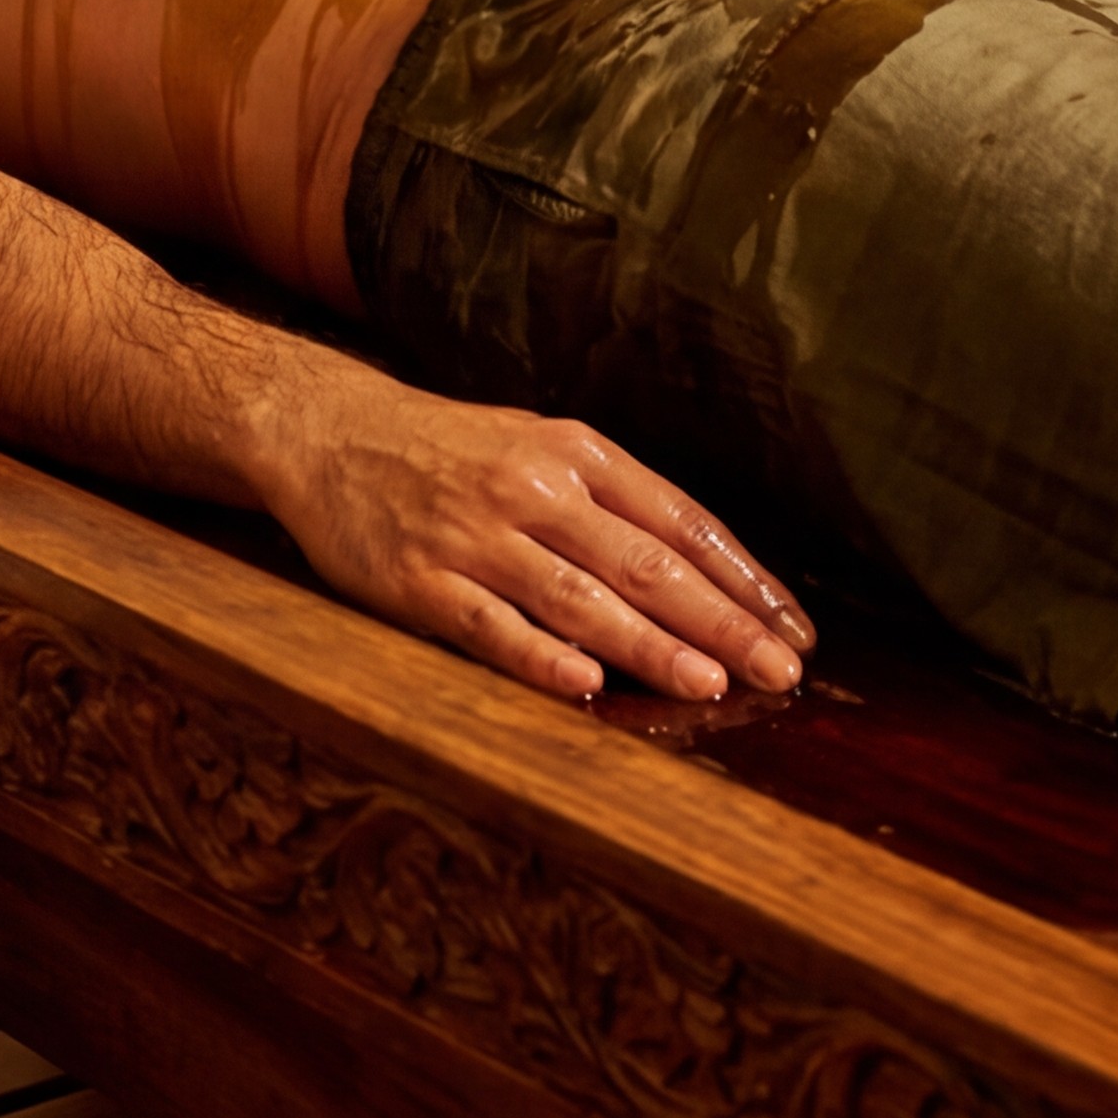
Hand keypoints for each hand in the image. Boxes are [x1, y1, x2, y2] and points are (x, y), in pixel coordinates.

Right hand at [254, 364, 809, 706]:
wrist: (324, 430)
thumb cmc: (447, 448)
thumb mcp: (536, 446)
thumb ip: (610, 501)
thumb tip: (702, 572)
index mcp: (574, 452)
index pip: (680, 520)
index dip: (742, 578)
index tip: (793, 628)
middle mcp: (533, 490)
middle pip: (644, 565)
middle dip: (721, 623)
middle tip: (779, 672)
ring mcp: (475, 538)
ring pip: (579, 600)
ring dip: (649, 647)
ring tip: (709, 683)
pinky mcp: (420, 583)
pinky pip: (490, 628)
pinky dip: (540, 658)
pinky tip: (585, 687)